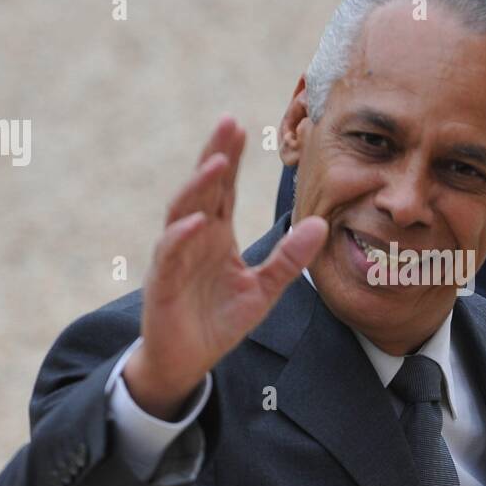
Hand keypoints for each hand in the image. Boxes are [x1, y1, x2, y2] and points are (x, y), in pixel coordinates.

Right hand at [124, 116, 326, 417]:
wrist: (185, 362)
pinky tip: (198, 222)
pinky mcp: (163, 283)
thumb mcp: (264, 290)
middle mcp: (193, 238)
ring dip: (198, 186)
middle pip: (202, 188)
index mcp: (216, 235)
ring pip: (183, 212)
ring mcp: (175, 257)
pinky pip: (170, 254)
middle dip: (214, 155)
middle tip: (228, 122)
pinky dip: (182, 237)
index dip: (231, 157)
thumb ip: (290, 259)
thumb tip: (322, 224)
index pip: (223, 189)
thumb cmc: (218, 321)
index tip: (243, 128)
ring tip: (217, 162)